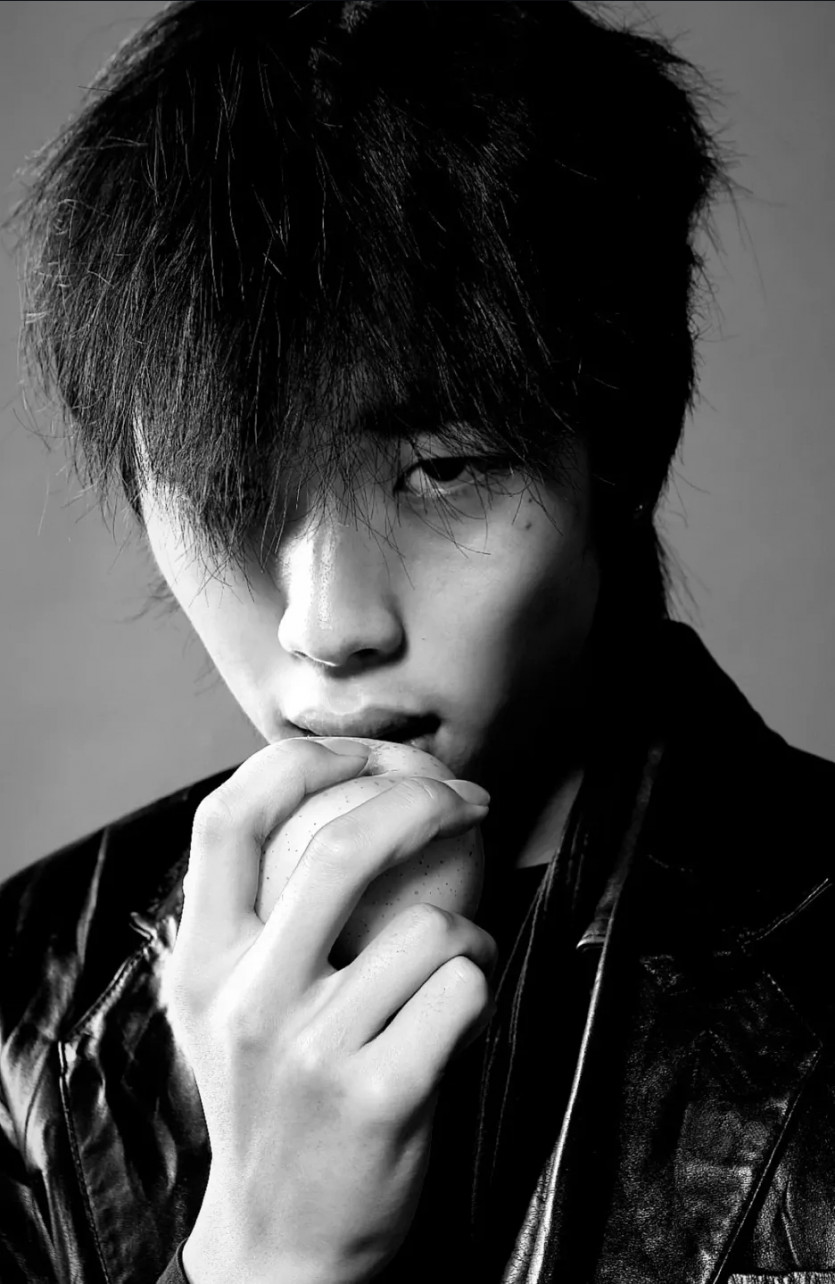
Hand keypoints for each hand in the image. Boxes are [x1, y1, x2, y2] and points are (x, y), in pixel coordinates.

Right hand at [167, 737, 495, 1283]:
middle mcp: (247, 999)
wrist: (282, 1242)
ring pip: (427, 926)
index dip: (303, 762)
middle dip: (421, 801)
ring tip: (459, 953)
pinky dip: (482, 977)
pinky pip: (463, 988)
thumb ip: (251, 914)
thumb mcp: (223, 1006)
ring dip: (467, 925)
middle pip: (340, 850)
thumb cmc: (270, 1100)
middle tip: (465, 798)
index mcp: (202, 962)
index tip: (365, 753)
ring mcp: (314, 1050)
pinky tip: (464, 1002)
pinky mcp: (382, 1094)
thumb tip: (332, 796)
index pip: (230, 820)